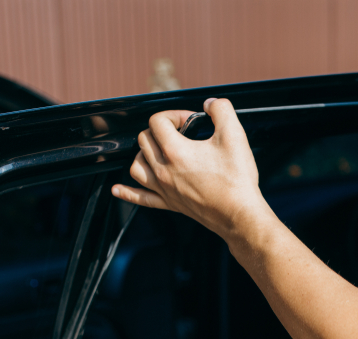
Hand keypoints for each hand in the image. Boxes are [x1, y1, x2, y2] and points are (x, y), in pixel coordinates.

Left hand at [111, 98, 273, 244]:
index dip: (174, 114)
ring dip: (144, 153)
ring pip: (136, 166)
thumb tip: (210, 104)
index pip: (157, 121)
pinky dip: (127, 192)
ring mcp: (164, 189)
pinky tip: (117, 189)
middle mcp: (164, 170)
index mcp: (176, 151)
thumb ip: (221, 110)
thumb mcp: (235, 136)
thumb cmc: (237, 180)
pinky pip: (141, 198)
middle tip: (181, 132)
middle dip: (160, 130)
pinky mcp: (169, 204)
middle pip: (144, 140)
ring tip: (158, 150)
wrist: (239, 215)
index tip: (191, 121)